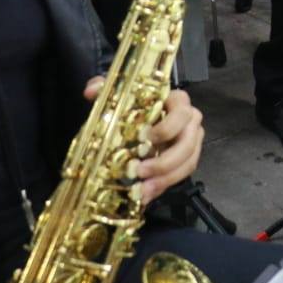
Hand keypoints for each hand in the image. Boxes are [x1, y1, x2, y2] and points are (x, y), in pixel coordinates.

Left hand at [84, 76, 203, 202]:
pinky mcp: (186, 160)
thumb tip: (91, 91)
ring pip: (188, 162)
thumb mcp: (119, 95)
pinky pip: (182, 175)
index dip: (167, 127)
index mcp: (177, 102)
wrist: (142, 122)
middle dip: (166, 160)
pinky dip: (164, 186)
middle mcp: (190, 121)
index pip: (181, 112)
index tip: (145, 137)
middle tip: (140, 171)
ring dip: (166, 178)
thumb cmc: (134, 106)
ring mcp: (191, 141)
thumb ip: (105, 88)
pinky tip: (146, 194)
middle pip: (188, 142)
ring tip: (142, 190)